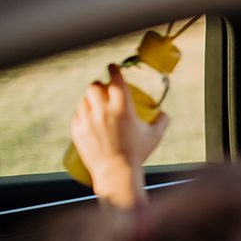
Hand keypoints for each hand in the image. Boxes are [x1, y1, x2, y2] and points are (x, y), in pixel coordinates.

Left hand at [70, 64, 168, 207]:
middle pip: (94, 86)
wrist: (117, 173)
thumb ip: (162, 121)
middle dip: (99, 85)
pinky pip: (77, 115)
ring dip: (90, 100)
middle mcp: (103, 111)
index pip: (115, 80)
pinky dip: (82, 114)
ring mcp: (88, 120)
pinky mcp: (78, 130)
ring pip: (84, 100)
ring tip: (96, 107)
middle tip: (103, 90)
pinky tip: (88, 118)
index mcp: (122, 108)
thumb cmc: (137, 154)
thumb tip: (163, 113)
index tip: (112, 67)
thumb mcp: (154, 136)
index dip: (113, 69)